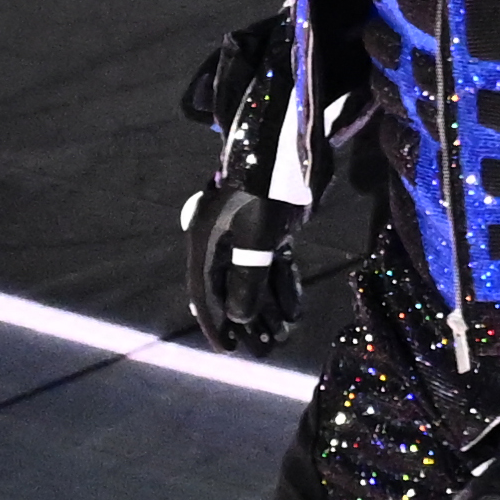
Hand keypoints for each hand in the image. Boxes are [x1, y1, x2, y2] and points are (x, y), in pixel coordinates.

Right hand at [183, 179, 305, 351]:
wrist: (289, 148)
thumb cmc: (267, 189)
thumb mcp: (257, 237)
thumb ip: (247, 277)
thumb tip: (237, 318)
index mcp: (206, 240)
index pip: (205, 290)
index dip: (215, 322)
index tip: (228, 350)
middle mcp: (221, 239)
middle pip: (230, 289)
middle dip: (247, 323)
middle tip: (261, 352)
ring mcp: (245, 234)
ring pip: (253, 280)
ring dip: (267, 310)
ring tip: (281, 339)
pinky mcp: (269, 230)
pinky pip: (272, 265)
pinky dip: (282, 288)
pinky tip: (294, 312)